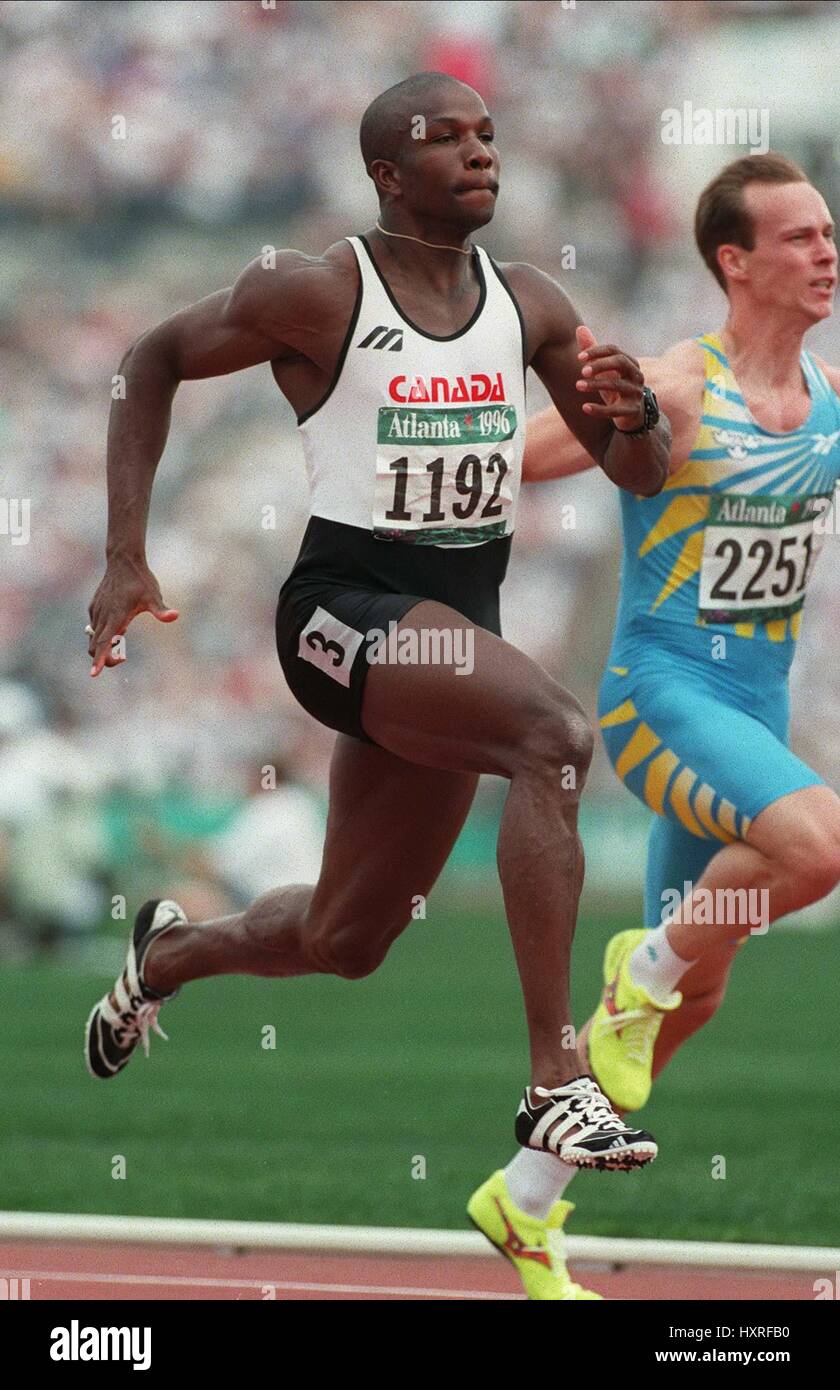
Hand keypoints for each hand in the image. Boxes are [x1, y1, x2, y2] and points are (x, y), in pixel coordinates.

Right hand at [87, 557, 178, 676]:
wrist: (123, 561)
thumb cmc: (141, 580)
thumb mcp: (154, 596)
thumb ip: (162, 610)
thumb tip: (175, 616)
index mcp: (116, 617)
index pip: (104, 643)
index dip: (99, 660)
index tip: (94, 674)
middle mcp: (102, 616)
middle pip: (95, 646)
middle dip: (105, 658)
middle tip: (123, 656)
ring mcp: (96, 611)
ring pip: (93, 638)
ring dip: (104, 646)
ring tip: (124, 638)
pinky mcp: (94, 607)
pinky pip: (93, 627)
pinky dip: (101, 634)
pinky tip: (117, 625)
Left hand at [575, 325, 644, 430]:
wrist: (633, 415)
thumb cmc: (616, 387)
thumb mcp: (605, 369)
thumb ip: (593, 351)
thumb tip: (579, 328)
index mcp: (629, 362)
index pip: (614, 350)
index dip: (596, 351)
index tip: (579, 357)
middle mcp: (636, 374)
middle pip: (620, 362)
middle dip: (600, 365)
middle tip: (582, 371)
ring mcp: (636, 392)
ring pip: (617, 385)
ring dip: (596, 384)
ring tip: (578, 385)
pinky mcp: (633, 410)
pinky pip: (616, 410)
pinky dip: (599, 409)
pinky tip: (584, 407)